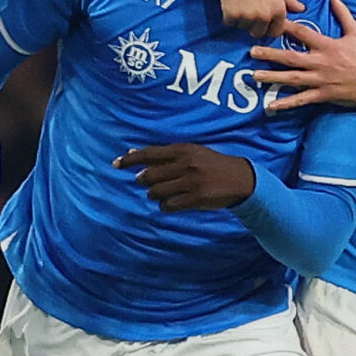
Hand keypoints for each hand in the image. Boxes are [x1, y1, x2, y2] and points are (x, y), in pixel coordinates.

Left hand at [115, 143, 256, 210]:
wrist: (240, 178)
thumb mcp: (190, 153)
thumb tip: (132, 152)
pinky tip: (171, 203)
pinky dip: (165, 206)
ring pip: (156, 192)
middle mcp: (185, 164)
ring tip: (163, 193)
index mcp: (182, 150)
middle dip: (143, 181)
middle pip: (149, 176)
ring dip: (154, 195)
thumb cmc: (210, 164)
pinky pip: (168, 205)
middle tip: (147, 184)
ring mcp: (191, 181)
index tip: (116, 164)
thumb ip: (163, 155)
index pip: (149, 153)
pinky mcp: (196, 198)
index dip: (130, 159)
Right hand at [217, 0, 302, 38]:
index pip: (275, 32)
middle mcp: (264, 16)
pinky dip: (229, 15)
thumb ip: (290, 0)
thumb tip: (301, 9)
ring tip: (241, 2)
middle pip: (258, 33)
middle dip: (254, 25)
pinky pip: (229, 22)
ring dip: (241, 19)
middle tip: (249, 9)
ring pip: (242, 27)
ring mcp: (247, 16)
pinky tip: (231, 1)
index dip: (268, 26)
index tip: (262, 20)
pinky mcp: (231, 13)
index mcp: (278, 10)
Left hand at [248, 0, 355, 111]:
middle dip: (270, 54)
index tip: (270, 23)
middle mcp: (321, 62)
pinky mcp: (323, 95)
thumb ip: (343, 13)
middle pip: (291, 57)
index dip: (286, 27)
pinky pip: (302, 100)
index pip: (303, 34)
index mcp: (328, 46)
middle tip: (252, 52)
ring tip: (254, 75)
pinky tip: (271, 106)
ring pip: (292, 79)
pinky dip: (286, 103)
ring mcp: (321, 80)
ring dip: (272, 77)